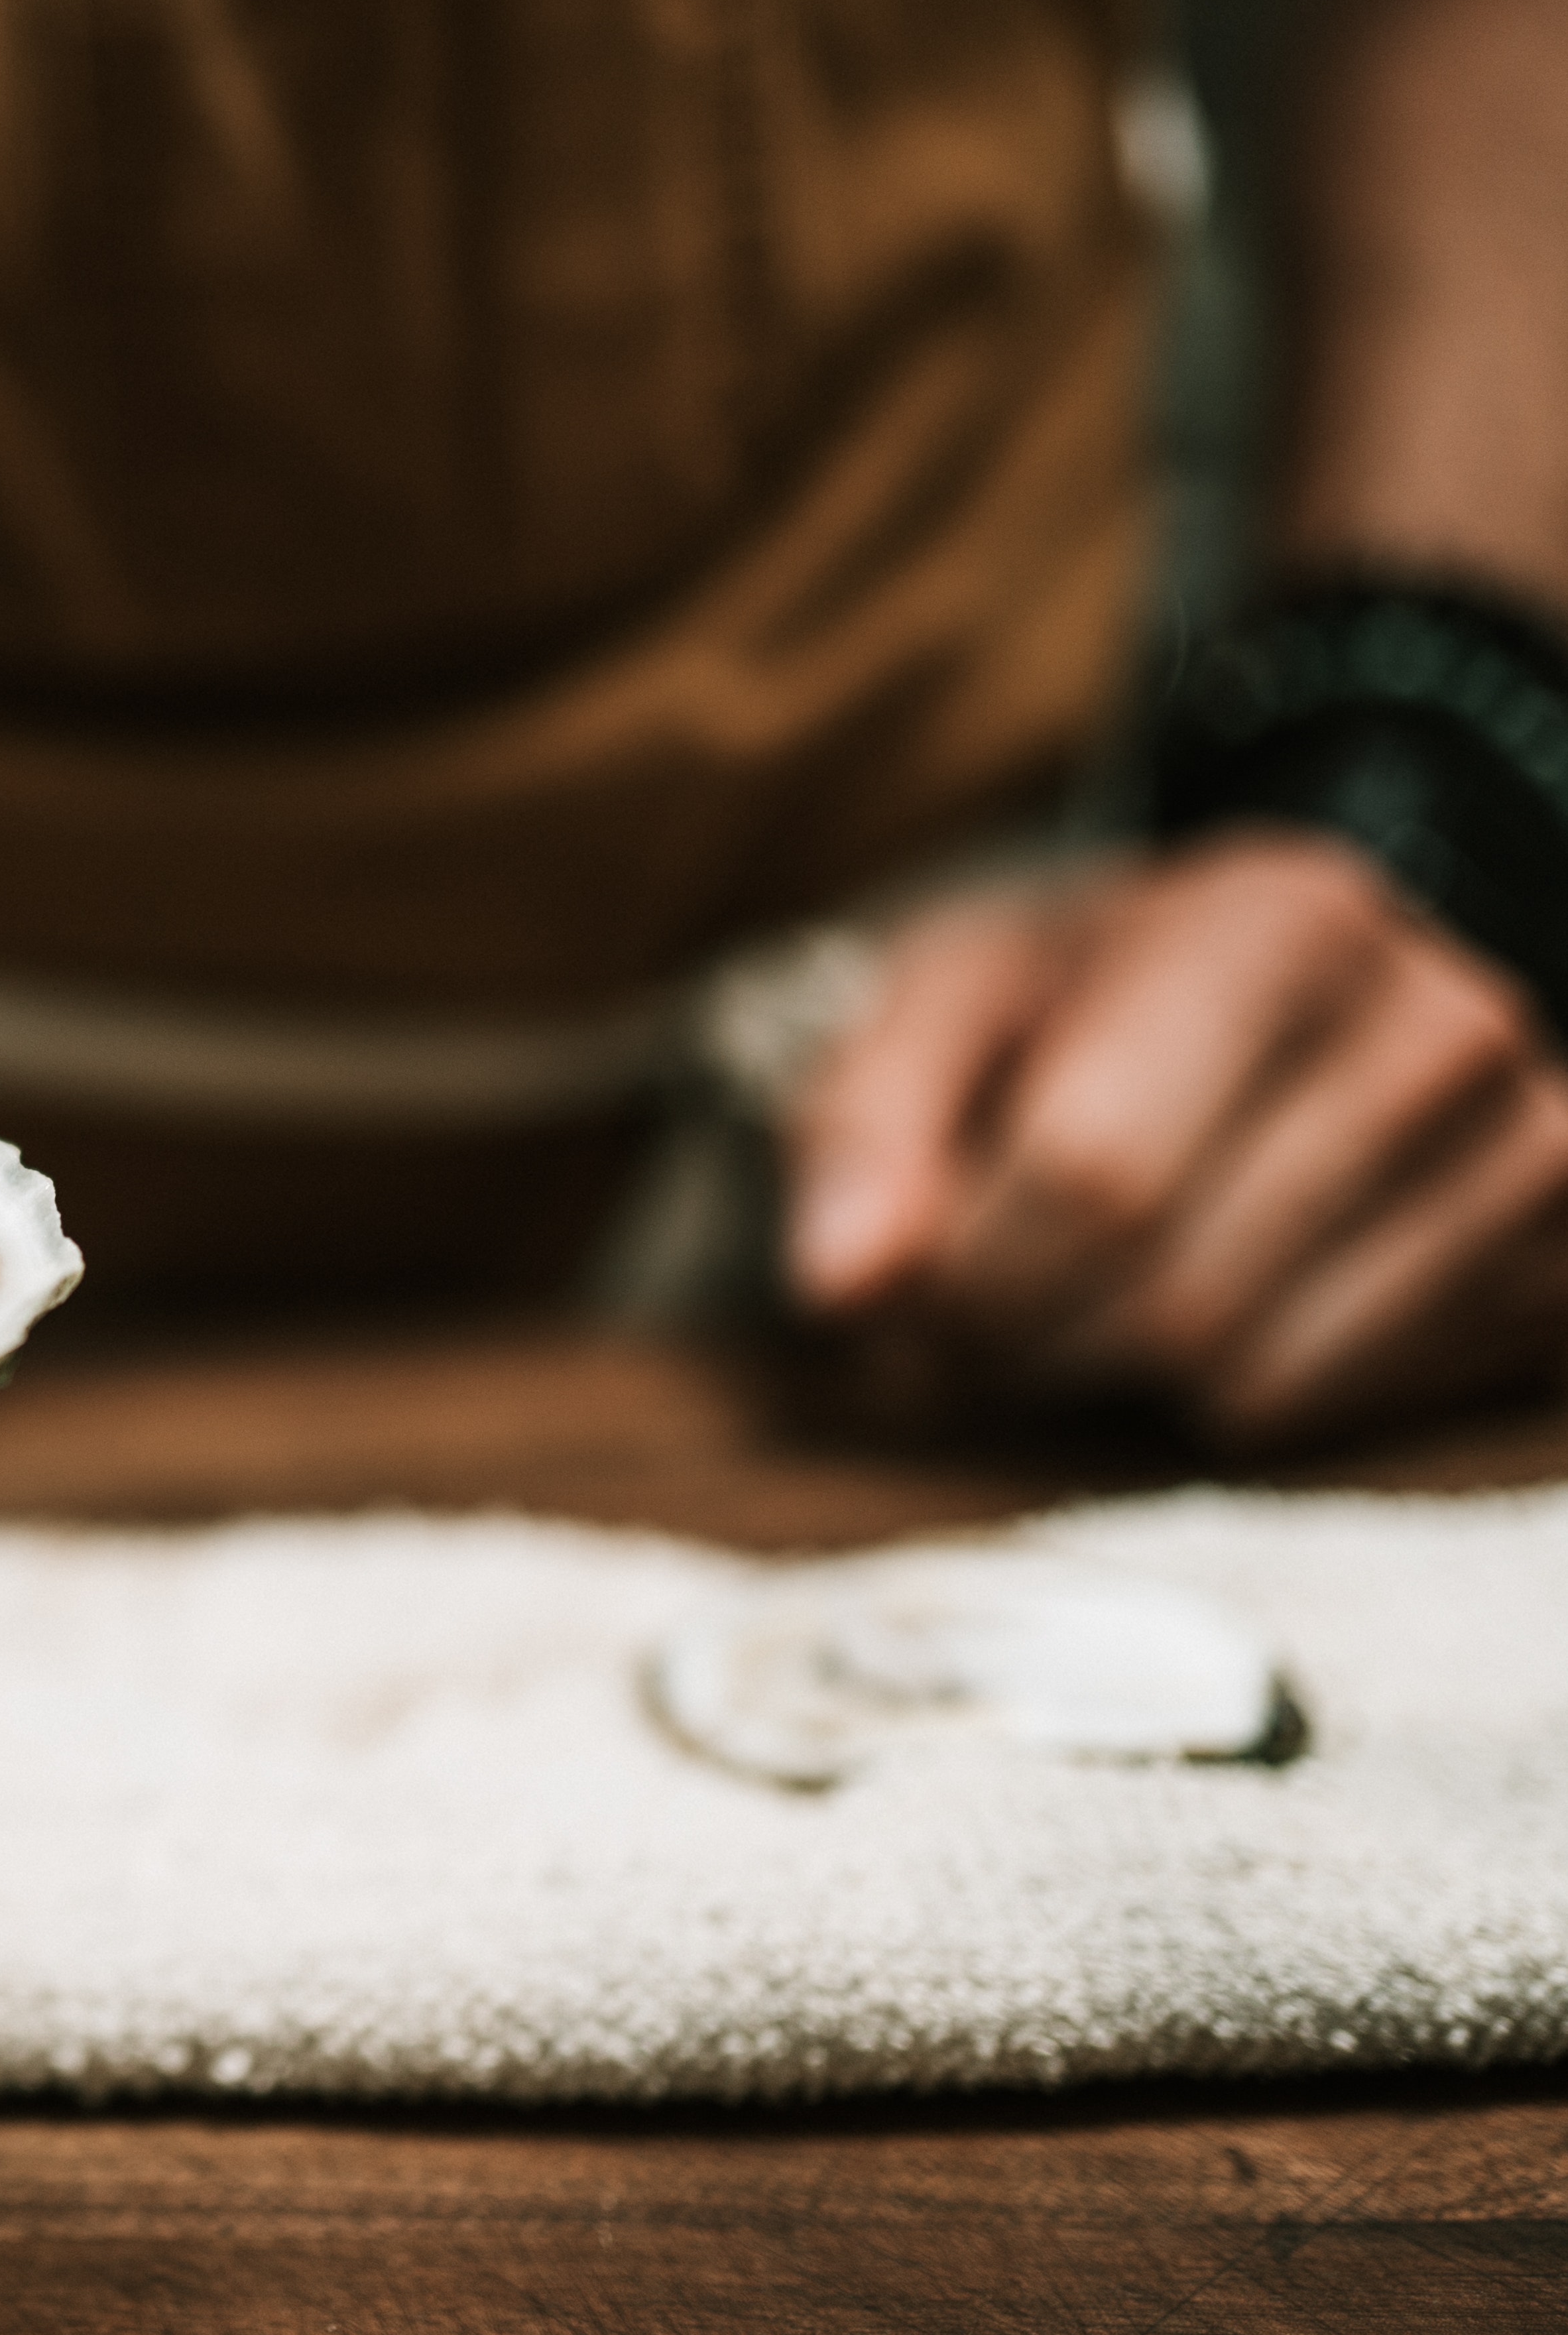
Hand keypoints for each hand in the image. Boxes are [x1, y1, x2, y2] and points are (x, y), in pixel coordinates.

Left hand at [784, 832, 1567, 1445]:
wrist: (1310, 976)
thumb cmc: (1100, 992)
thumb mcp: (954, 997)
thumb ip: (864, 1124)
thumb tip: (839, 1286)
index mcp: (1273, 921)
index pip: (1094, 1170)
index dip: (965, 1277)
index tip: (897, 1304)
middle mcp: (1432, 1023)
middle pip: (1172, 1294)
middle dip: (1024, 1345)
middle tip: (966, 1329)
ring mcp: (1524, 1146)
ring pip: (1255, 1378)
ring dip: (1119, 1382)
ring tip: (1082, 1303)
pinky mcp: (1555, 1262)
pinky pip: (1341, 1413)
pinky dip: (1233, 1394)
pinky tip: (1213, 1302)